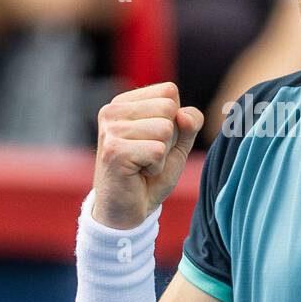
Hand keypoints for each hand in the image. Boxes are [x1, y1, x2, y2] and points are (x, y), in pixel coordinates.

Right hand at [93, 82, 204, 228]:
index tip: (155, 140)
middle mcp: (112, 110)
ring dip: (162, 154)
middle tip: (149, 156)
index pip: (169, 91)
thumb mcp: (178, 144)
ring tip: (144, 165)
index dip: (175, 120)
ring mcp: (110, 130)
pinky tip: (139, 173)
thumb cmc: (151, 174)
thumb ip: (190, 123)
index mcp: (124, 102)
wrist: (128, 210)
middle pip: (168, 108)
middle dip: (170, 138)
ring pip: (165, 129)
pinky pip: (157, 150)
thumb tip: (183, 115)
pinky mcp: (114, 151)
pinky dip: (156, 167)